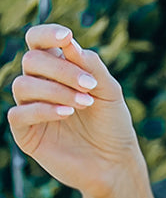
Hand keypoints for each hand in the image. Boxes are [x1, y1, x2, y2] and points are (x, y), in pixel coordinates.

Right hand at [6, 23, 144, 197]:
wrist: (115, 163)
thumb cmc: (112, 124)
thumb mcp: (109, 91)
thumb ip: (91, 66)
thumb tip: (69, 43)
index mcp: (57, 70)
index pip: (37, 42)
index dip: (46, 34)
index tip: (66, 36)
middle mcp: (39, 86)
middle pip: (31, 61)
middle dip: (61, 69)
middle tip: (89, 85)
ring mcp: (30, 109)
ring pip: (22, 85)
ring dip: (55, 90)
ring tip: (83, 103)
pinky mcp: (26, 134)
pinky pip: (19, 114)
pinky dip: (42, 110)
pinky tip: (66, 114)